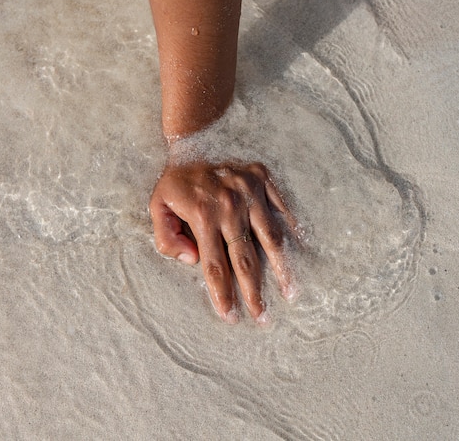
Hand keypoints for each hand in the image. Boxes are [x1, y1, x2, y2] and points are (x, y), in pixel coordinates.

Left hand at [149, 159, 295, 322]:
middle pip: (245, 259)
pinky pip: (281, 208)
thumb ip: (166, 238)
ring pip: (270, 238)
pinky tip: (302, 250)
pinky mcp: (263, 180)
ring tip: (291, 293)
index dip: (222, 294)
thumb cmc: (176, 180)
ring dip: (282, 268)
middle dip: (254, 292)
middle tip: (263, 318)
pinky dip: (292, 229)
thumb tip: (192, 261)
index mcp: (202, 216)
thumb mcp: (157, 206)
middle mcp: (229, 207)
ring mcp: (250, 193)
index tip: (231, 317)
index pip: (214, 265)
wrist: (196, 139)